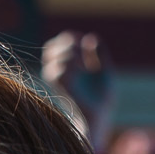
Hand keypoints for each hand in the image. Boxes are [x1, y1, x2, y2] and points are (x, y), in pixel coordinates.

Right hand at [40, 30, 116, 151]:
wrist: (101, 116)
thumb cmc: (102, 99)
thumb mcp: (104, 71)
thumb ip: (99, 54)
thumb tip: (90, 37)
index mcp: (69, 68)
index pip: (58, 45)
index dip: (69, 37)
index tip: (84, 39)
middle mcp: (61, 74)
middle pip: (49, 49)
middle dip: (66, 43)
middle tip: (81, 49)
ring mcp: (60, 81)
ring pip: (50, 57)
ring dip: (69, 53)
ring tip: (83, 62)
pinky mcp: (63, 89)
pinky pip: (56, 71)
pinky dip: (69, 65)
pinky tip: (82, 69)